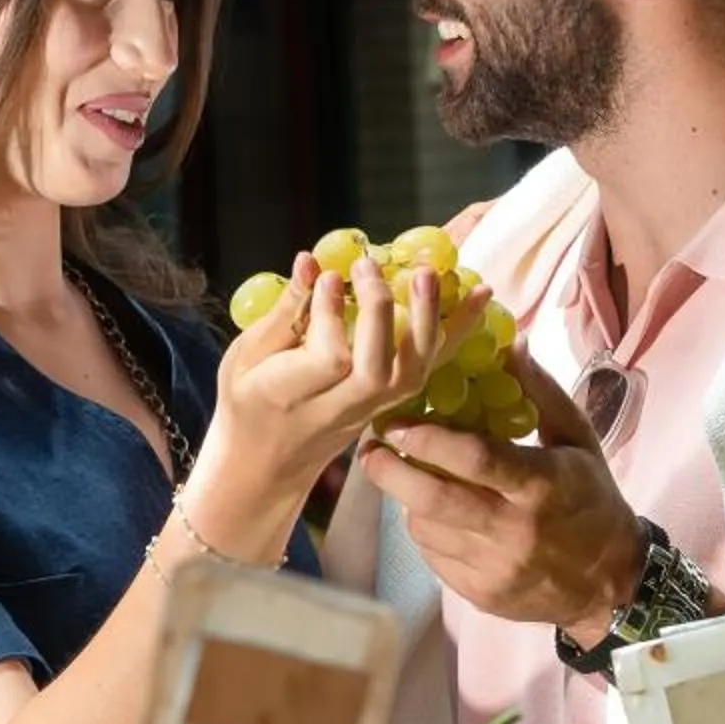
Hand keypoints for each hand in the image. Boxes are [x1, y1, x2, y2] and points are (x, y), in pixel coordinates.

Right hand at [211, 253, 445, 496]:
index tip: (332, 275)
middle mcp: (341, 410)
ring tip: (426, 271)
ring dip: (425, 318)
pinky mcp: (394, 401)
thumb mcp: (245, 357)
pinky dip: (459, 330)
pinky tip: (479, 292)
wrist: (267, 462)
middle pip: (374, 368)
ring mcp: (373, 410)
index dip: (333, 315)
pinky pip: (432, 367)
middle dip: (379, 311)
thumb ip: (282, 314)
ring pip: (412, 373)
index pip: (327, 360)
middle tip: (368, 264)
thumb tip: (311, 262)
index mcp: (290, 397)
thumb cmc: (249, 399)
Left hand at [358, 348, 642, 641]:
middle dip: (391, 472)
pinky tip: (435, 515)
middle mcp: (515, 530)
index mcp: (543, 485)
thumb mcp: (578, 441)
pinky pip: (433, 557)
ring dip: (407, 499)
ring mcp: (496, 568)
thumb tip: (509, 344)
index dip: (428, 438)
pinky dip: (425, 531)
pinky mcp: (481, 594)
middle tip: (370, 450)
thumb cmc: (593, 499)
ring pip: (426, 529)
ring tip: (406, 477)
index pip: (475, 458)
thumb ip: (542, 393)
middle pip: (435, 499)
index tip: (396, 420)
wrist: (610, 584)